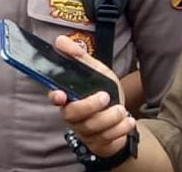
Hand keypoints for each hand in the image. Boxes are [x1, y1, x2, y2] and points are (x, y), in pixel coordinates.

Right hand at [48, 35, 134, 157]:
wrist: (121, 117)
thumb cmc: (103, 91)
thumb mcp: (96, 71)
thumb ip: (80, 57)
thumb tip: (60, 40)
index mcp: (67, 96)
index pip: (54, 96)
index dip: (55, 96)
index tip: (61, 94)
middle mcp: (71, 114)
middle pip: (73, 113)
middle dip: (90, 105)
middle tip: (106, 96)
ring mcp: (83, 129)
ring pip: (93, 126)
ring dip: (111, 117)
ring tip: (122, 110)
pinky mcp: (97, 142)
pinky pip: (107, 138)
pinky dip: (121, 128)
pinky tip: (128, 121)